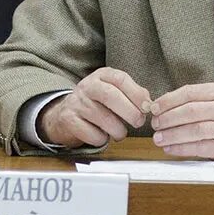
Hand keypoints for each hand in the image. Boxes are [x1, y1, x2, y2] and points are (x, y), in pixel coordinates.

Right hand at [36, 68, 151, 148]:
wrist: (65, 113)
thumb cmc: (97, 103)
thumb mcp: (114, 91)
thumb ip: (133, 94)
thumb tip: (148, 104)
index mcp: (101, 76)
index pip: (120, 79)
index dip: (137, 94)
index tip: (147, 107)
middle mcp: (87, 86)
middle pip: (110, 95)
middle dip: (130, 111)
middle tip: (139, 122)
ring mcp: (76, 102)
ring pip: (102, 117)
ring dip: (118, 130)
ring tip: (120, 133)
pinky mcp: (69, 120)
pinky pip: (91, 133)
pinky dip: (102, 139)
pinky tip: (102, 136)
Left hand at [148, 83, 213, 160]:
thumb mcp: (212, 97)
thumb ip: (189, 99)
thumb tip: (160, 106)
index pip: (189, 93)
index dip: (168, 101)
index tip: (154, 107)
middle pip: (190, 112)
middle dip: (168, 118)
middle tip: (155, 124)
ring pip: (194, 130)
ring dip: (172, 135)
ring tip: (158, 137)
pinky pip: (197, 148)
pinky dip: (180, 148)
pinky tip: (169, 148)